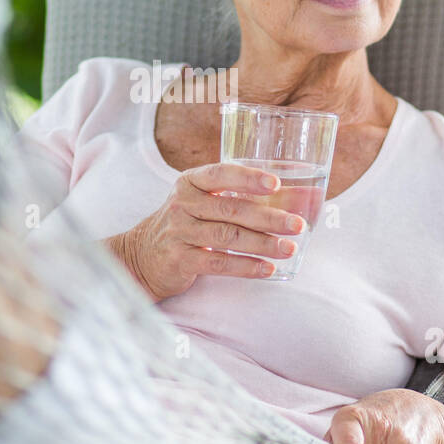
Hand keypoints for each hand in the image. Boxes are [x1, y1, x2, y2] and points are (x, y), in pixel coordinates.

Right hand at [109, 162, 307, 302]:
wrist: (142, 256)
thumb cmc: (186, 224)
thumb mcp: (202, 201)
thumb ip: (239, 196)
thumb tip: (301, 197)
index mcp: (190, 182)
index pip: (220, 174)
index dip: (248, 178)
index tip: (276, 184)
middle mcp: (183, 204)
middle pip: (231, 209)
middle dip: (268, 218)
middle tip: (297, 225)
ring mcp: (179, 232)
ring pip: (227, 237)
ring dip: (262, 244)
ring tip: (289, 248)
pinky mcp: (180, 260)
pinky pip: (218, 263)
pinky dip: (245, 266)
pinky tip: (267, 269)